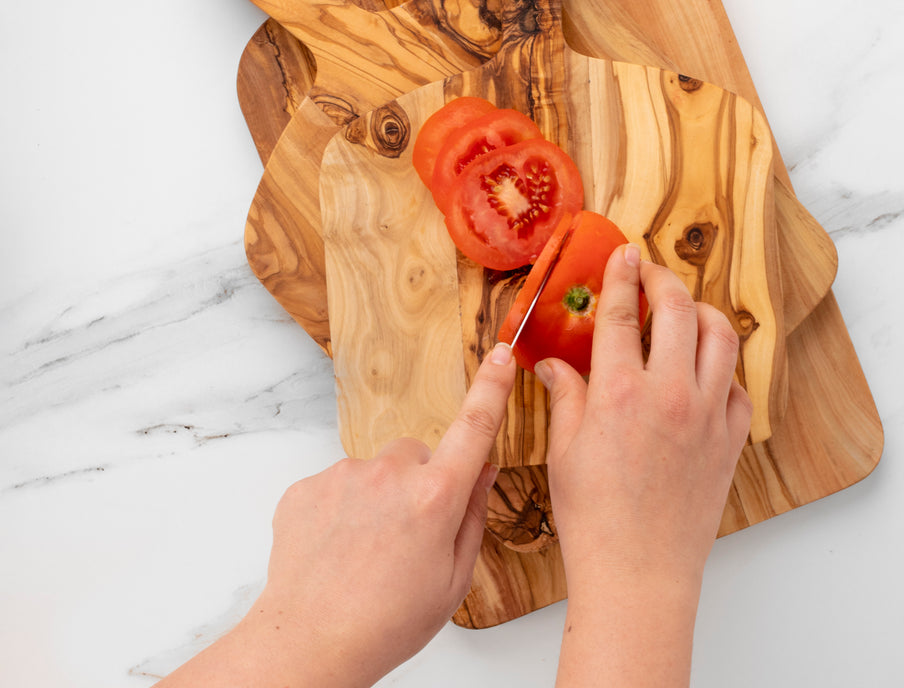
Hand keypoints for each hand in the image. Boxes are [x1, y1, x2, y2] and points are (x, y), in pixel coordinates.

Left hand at [158, 342, 516, 687]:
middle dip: (419, 482)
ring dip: (378, 497)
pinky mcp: (308, 485)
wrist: (309, 643)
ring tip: (366, 551)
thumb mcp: (453, 579)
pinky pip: (338, 485)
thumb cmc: (387, 622)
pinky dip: (342, 509)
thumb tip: (482, 468)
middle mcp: (391, 474)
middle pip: (417, 455)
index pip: (474, 428)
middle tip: (407, 536)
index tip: (501, 354)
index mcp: (435, 497)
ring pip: (376, 471)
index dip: (492, 388)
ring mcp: (345, 475)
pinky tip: (338, 550)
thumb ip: (472, 514)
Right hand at [535, 244, 751, 685]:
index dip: (623, 274)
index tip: (625, 252)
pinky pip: (737, 386)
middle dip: (664, 279)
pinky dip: (723, 367)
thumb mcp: (564, 450)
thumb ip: (564, 395)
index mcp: (619, 392)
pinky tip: (704, 370)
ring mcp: (707, 416)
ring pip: (721, 337)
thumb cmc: (594, 518)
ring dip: (703, 312)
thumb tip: (552, 365)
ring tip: (684, 311)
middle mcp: (669, 394)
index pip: (624, 312)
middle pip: (679, 310)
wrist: (638, 573)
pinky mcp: (729, 441)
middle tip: (651, 273)